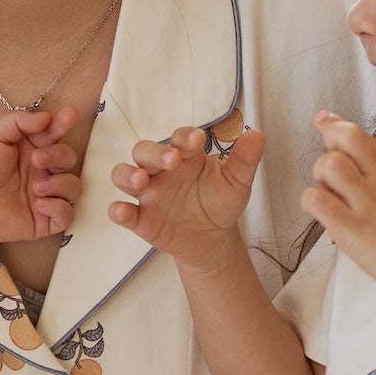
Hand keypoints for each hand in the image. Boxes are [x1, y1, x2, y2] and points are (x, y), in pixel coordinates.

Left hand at [0, 106, 81, 247]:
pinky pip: (68, 214)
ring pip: (74, 187)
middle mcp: (43, 171)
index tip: (70, 115)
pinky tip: (39, 205)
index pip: (56, 134)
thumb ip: (18, 122)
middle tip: (37, 159)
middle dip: (58, 156)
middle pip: (69, 158)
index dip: (64, 124)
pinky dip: (59, 208)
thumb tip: (47, 116)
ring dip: (60, 183)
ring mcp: (46, 195)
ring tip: (36, 187)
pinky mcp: (45, 220)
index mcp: (33, 149)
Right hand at [108, 124, 265, 269]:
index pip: (179, 139)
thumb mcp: (237, 182)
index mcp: (185, 156)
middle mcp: (161, 170)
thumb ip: (244, 159)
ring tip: (140, 180)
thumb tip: (256, 134)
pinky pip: (122, 211)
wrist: (214, 239)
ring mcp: (148, 194)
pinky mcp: (140, 219)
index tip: (198, 139)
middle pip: (145, 152)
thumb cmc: (221, 203)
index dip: (185, 138)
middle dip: (155, 153)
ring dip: (127, 175)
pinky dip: (119, 210)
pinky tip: (124, 211)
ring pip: (123, 175)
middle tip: (172, 160)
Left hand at [301, 115, 375, 304]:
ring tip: (330, 195)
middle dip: (327, 147)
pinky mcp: (350, 227)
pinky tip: (323, 213)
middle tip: (328, 170)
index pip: (358, 134)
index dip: (335, 125)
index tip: (323, 120)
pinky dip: (312, 202)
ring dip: (320, 177)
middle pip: (342, 140)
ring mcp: (365, 202)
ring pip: (327, 165)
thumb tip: (365, 163)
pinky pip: (316, 200)